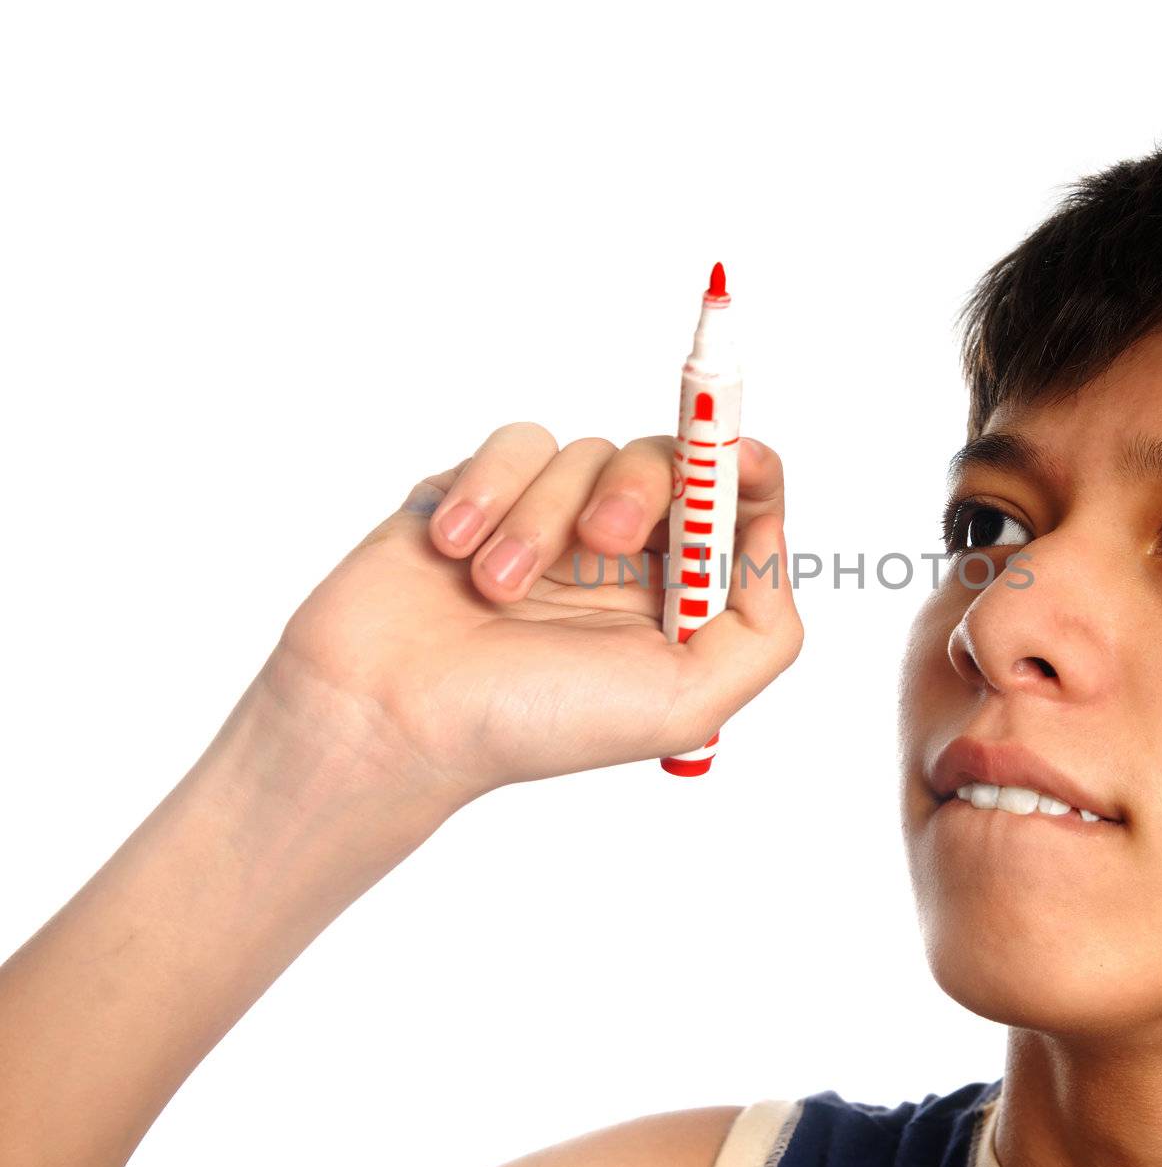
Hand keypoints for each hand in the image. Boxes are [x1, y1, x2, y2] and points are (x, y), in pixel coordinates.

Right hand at [262, 423, 801, 806]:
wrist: (387, 717)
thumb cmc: (529, 723)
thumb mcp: (684, 703)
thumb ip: (761, 630)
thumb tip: (770, 534)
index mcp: (674, 602)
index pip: (735, 508)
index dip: (744, 469)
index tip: (734, 455)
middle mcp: (621, 558)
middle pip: (670, 463)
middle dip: (641, 490)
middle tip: (598, 544)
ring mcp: (550, 520)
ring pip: (586, 452)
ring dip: (541, 520)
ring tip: (494, 590)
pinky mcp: (484, 490)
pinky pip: (519, 443)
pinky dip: (490, 491)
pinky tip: (455, 551)